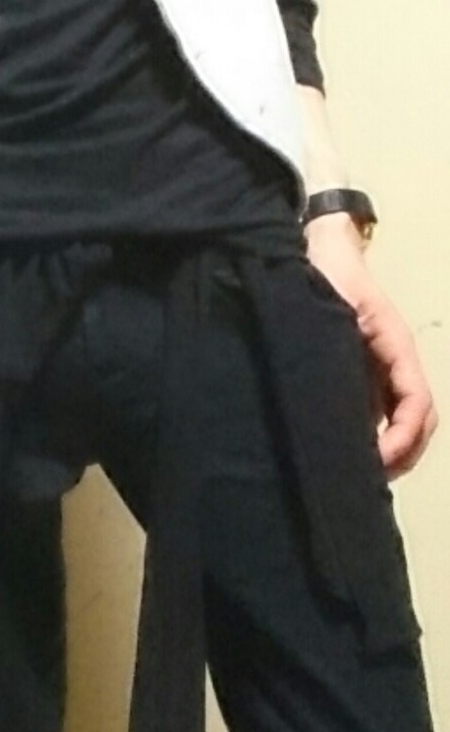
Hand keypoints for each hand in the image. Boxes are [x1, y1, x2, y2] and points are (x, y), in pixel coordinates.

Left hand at [305, 212, 438, 479]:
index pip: (416, 404)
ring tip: (360, 474)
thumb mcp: (332, 311)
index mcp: (396, 348)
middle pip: (417, 419)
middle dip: (401, 454)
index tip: (377, 460)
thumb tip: (344, 407)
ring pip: (401, 418)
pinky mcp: (361, 371)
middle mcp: (394, 362)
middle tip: (368, 481)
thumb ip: (338, 353)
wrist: (315, 249)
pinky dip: (374, 436)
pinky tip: (349, 452)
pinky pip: (379, 410)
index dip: (403, 437)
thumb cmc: (325, 275)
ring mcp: (380, 367)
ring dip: (389, 450)